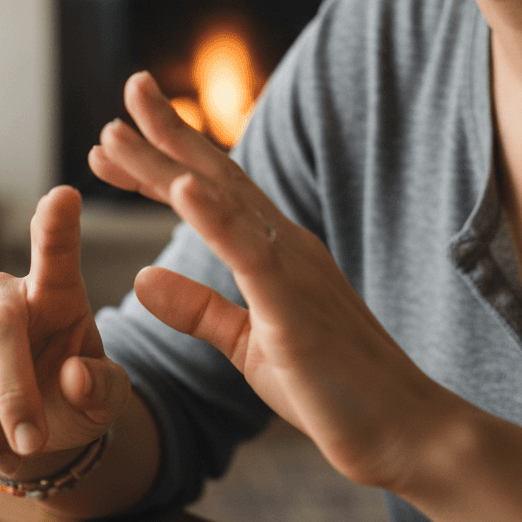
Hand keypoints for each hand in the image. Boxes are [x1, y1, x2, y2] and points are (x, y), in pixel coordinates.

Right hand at [0, 186, 130, 477]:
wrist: (30, 433)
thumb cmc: (73, 397)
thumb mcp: (104, 398)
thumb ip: (101, 387)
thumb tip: (74, 378)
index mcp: (56, 291)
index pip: (56, 251)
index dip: (56, 224)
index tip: (63, 196)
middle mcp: (1, 296)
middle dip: (12, 393)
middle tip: (32, 444)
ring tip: (10, 452)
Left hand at [88, 71, 458, 491]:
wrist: (410, 434)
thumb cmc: (334, 390)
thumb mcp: (247, 347)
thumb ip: (199, 309)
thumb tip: (143, 278)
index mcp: (272, 252)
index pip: (208, 192)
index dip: (158, 162)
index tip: (111, 141)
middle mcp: (282, 244)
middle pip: (212, 175)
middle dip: (164, 132)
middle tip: (129, 87)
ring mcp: (292, 267)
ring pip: (220, 200)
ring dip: (167, 162)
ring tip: (118, 130)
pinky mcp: (295, 304)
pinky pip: (248, 252)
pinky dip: (213, 215)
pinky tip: (181, 185)